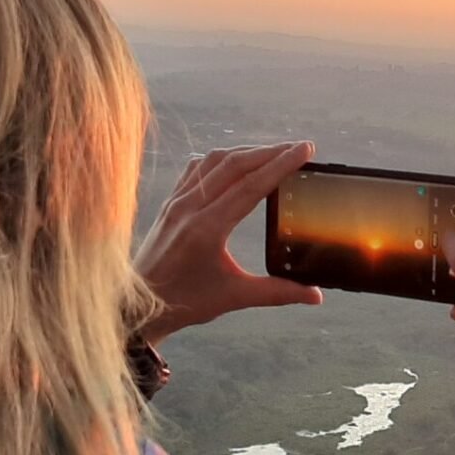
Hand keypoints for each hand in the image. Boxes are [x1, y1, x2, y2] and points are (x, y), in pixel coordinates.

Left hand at [134, 142, 322, 344]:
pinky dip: (221, 159)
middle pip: (236, 165)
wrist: (138, 306)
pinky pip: (196, 168)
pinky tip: (235, 162)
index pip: (252, 185)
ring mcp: (177, 201)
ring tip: (273, 153)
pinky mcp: (170, 202)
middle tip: (299, 148)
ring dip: (247, 152)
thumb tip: (316, 295)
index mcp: (208, 228)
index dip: (281, 164)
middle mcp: (191, 207)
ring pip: (215, 161)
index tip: (305, 150)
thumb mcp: (235, 297)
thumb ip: (278, 292)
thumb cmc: (185, 302)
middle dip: (271, 152)